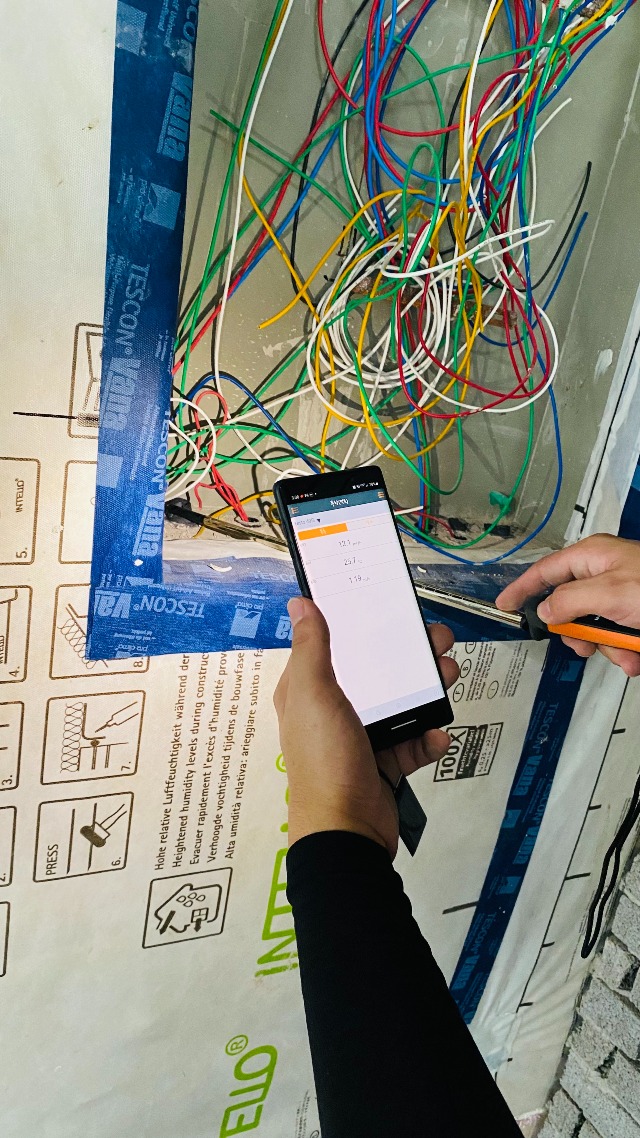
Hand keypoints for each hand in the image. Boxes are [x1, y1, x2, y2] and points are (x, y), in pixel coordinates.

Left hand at [273, 597, 458, 857]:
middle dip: (410, 655)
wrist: (347, 833)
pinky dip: (428, 738)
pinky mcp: (385, 765)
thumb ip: (312, 648)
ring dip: (428, 690)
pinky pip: (412, 743)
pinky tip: (437, 735)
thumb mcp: (314, 696)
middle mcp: (333, 711)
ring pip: (401, 703)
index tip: (390, 604)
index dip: (359, 623)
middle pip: (376, 671)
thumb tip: (300, 602)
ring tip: (450, 676)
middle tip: (440, 640)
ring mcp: (361, 739)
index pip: (333, 645)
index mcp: (308, 691)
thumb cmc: (324, 759)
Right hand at [495, 533, 639, 676]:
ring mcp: (620, 595)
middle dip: (578, 633)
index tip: (502, 606)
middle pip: (568, 607)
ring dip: (607, 647)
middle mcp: (603, 574)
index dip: (522, 589)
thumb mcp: (608, 594)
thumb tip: (544, 611)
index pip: (545, 570)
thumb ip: (568, 601)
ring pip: (593, 628)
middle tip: (584, 645)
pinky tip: (637, 655)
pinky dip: (624, 651)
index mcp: (592, 557)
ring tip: (628, 654)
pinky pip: (616, 637)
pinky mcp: (633, 615)